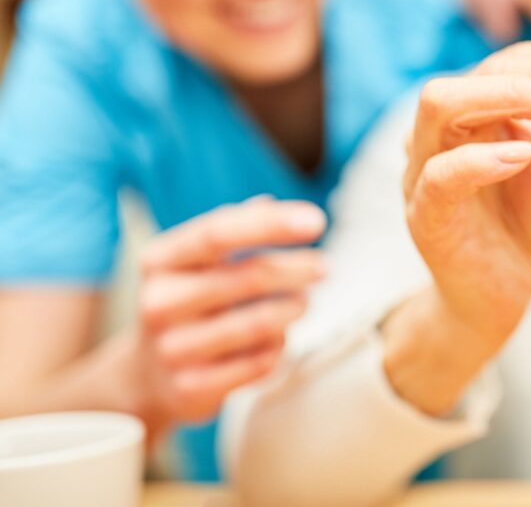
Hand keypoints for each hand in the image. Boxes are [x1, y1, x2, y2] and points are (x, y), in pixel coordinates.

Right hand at [132, 196, 325, 439]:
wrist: (148, 375)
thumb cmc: (188, 302)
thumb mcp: (197, 260)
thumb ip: (234, 228)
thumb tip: (270, 202)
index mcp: (159, 260)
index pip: (219, 232)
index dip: (272, 224)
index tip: (316, 220)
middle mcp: (159, 302)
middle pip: (249, 277)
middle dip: (298, 269)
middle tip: (324, 267)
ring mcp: (172, 348)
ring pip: (260, 323)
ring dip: (294, 309)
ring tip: (304, 302)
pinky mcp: (192, 387)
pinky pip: (260, 362)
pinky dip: (280, 346)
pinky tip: (279, 338)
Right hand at [385, 37, 530, 413]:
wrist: (500, 298)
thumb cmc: (529, 225)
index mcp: (481, 107)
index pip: (522, 60)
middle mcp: (446, 127)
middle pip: (489, 71)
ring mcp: (425, 167)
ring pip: (443, 104)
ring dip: (512, 96)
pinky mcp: (423, 214)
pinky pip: (440, 175)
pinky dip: (479, 161)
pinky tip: (526, 155)